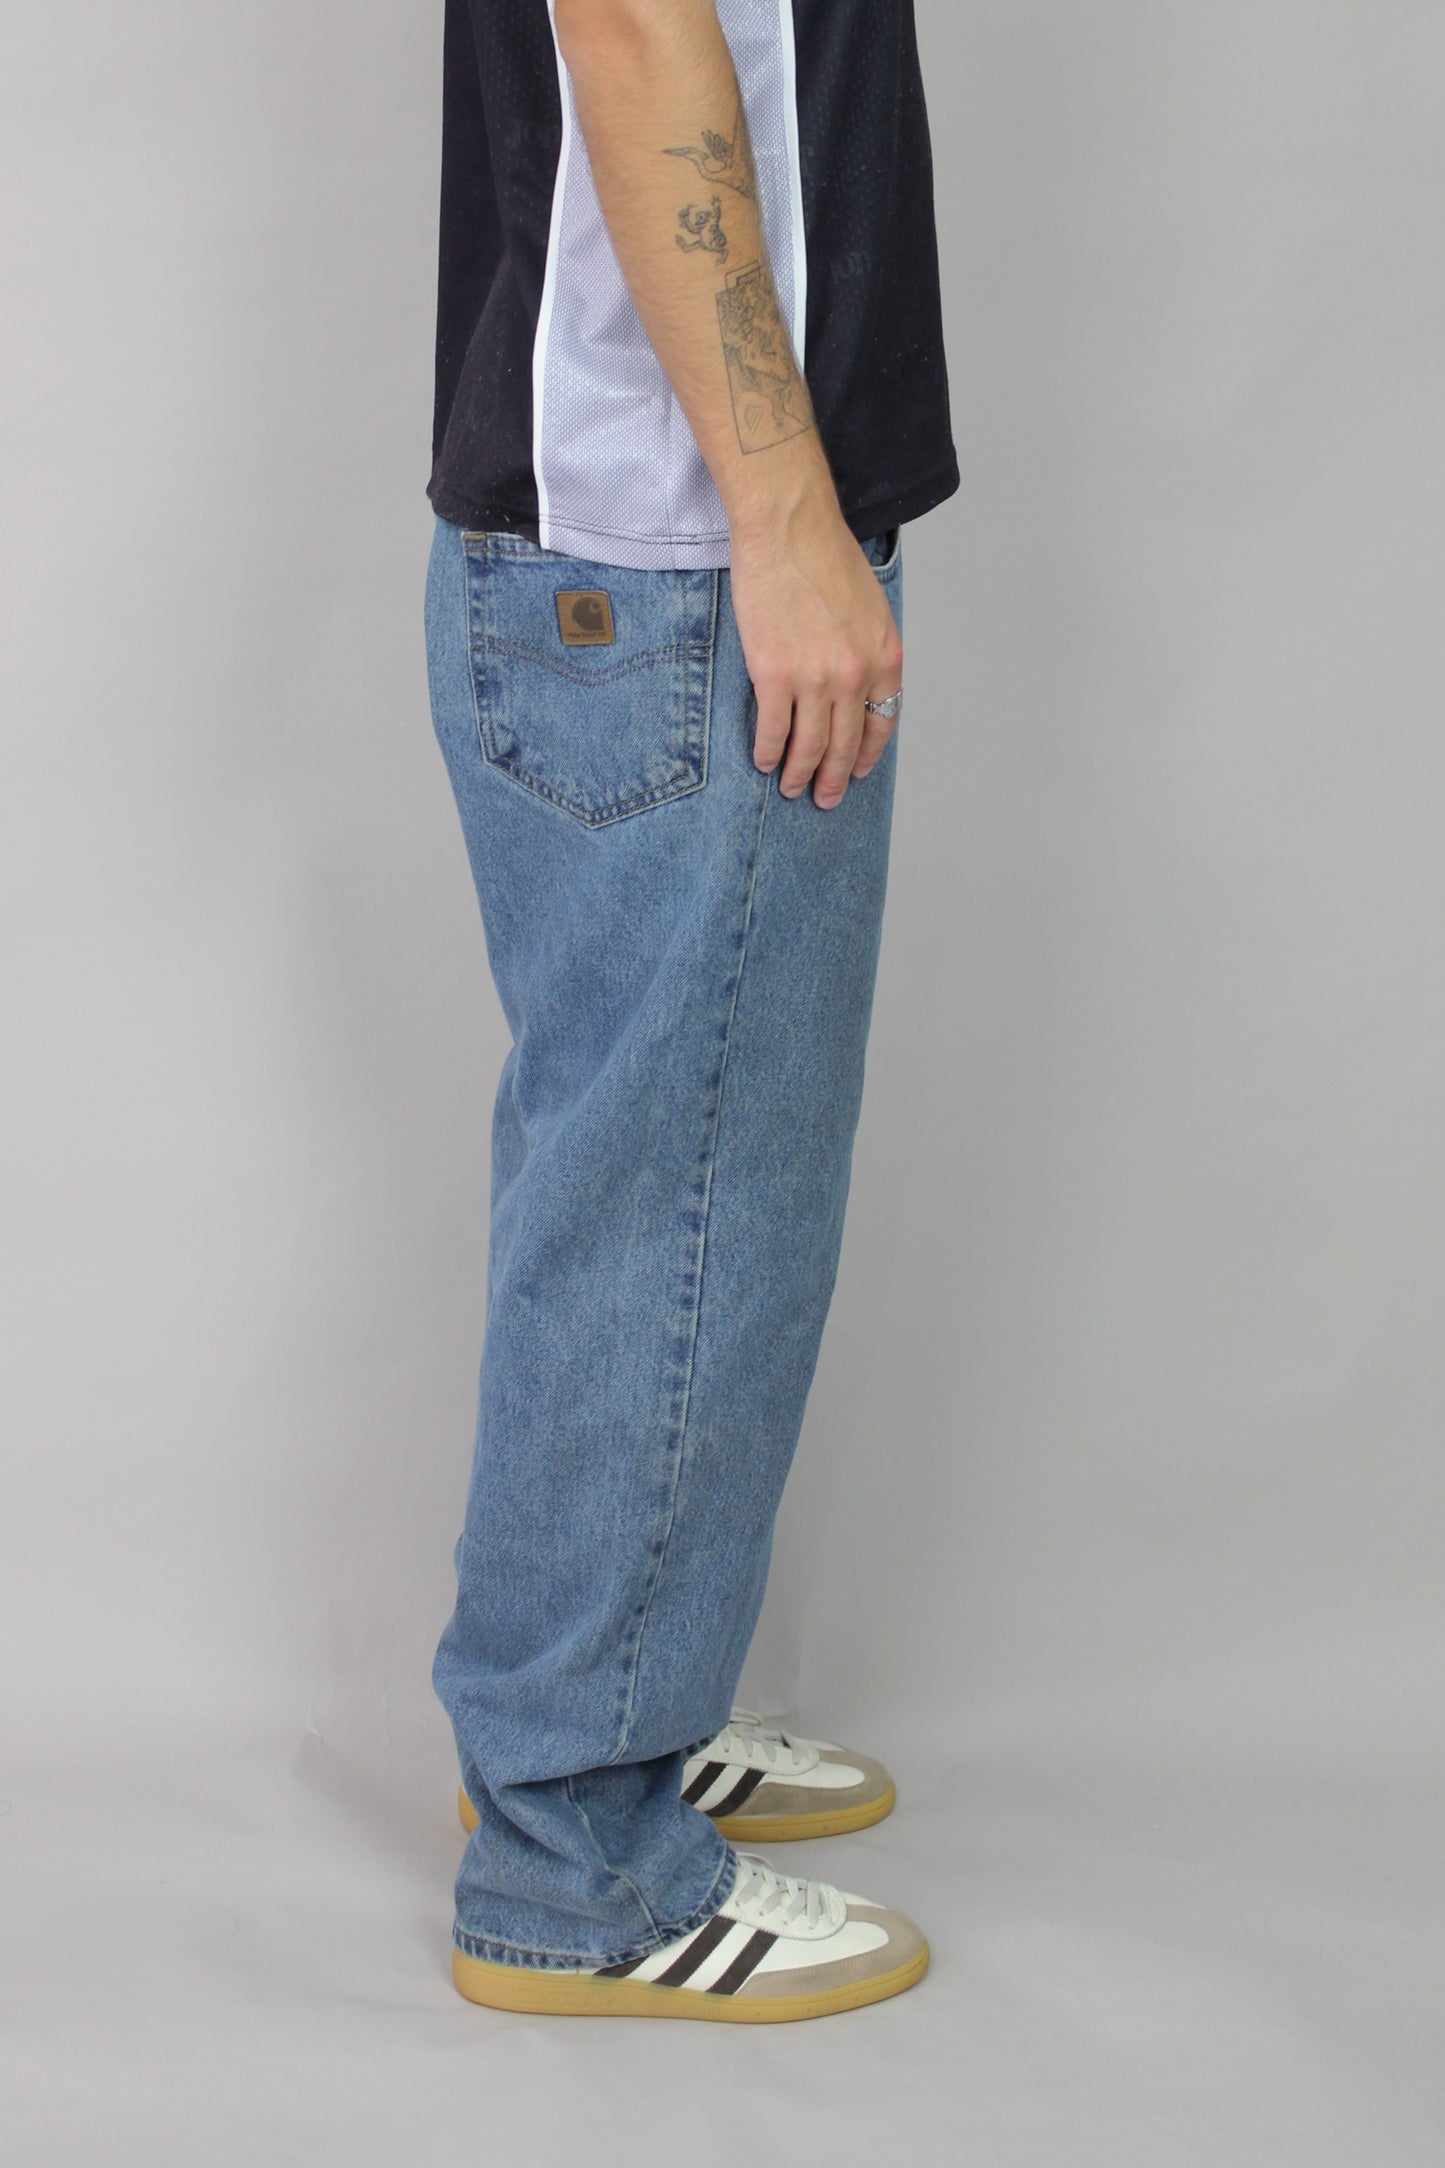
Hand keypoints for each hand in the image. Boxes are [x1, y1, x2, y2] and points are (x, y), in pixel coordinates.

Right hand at [728, 500, 903, 809]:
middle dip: (835, 778)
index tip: (856, 770)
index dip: (867, 753)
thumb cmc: (825, 555)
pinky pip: (773, 729)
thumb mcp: (871, 605)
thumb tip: (856, 685)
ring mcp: (814, 678)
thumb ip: (868, 649)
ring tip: (791, 788)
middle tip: (825, 798)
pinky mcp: (773, 674)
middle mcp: (855, 674)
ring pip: (809, 745)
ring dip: (800, 774)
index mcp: (884, 656)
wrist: (788, 528)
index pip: (882, 721)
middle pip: (845, 743)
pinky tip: (764, 761)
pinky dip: (768, 751)